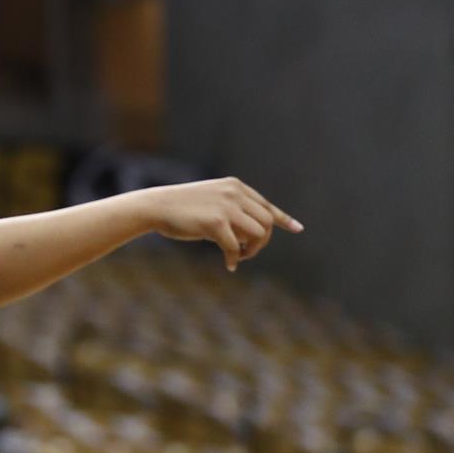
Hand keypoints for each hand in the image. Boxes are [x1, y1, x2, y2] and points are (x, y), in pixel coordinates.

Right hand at [141, 178, 300, 270]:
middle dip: (261, 242)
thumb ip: (232, 212)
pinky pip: (235, 247)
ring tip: (238, 256)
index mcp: (235, 187)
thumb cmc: (181, 209)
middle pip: (266, 223)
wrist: (156, 206)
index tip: (297, 228)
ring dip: (251, 251)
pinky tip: (229, 265)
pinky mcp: (215, 222)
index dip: (283, 218)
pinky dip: (234, 259)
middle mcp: (234, 194)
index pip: (266, 205)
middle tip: (245, 252)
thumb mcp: (211, 202)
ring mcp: (226, 207)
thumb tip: (252, 235)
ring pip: (258, 234)